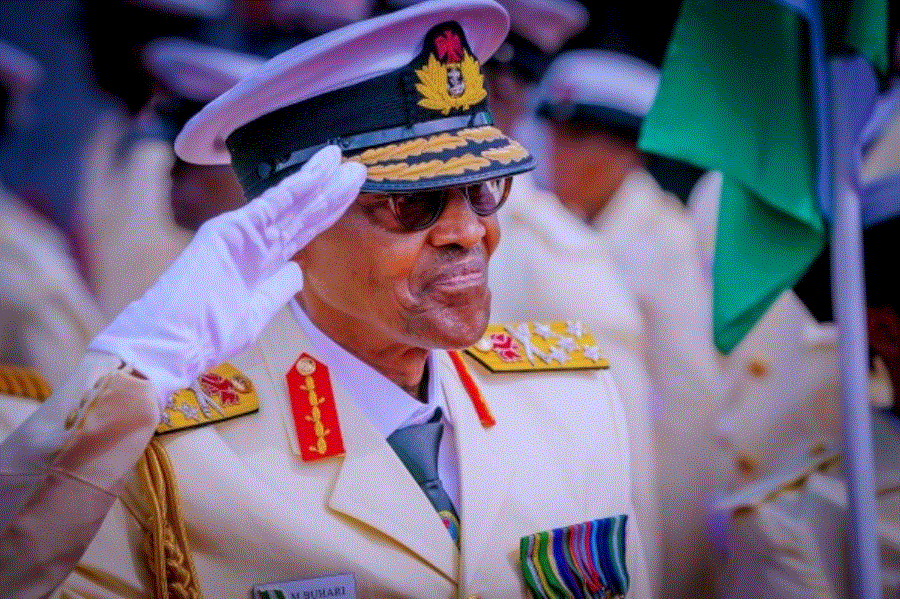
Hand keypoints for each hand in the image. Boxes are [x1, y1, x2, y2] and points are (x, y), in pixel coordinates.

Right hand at [89, 146, 365, 406]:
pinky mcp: (229, 231)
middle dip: (330, 192)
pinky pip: (270, 206)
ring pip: (289, 204)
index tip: (348, 194)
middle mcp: (252, 242)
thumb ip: (276, 290)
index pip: (301, 231)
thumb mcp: (254, 314)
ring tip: (341, 160)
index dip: (325, 212)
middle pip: (301, 213)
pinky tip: (317, 173)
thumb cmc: (204, 334)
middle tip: (358, 169)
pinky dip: (295, 189)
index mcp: (259, 262)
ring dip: (317, 182)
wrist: (169, 342)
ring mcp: (241, 234)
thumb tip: (296, 272)